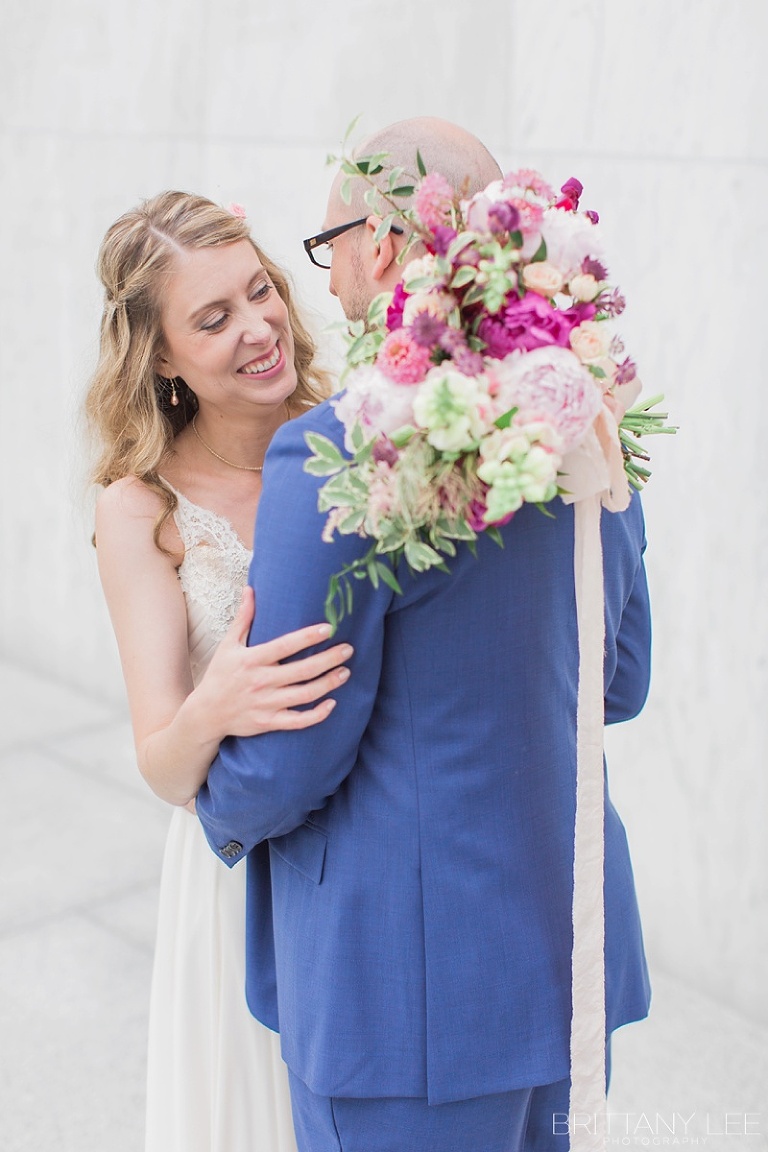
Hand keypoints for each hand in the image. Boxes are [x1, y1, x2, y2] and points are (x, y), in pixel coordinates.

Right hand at [192, 586, 351, 739]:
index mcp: (252, 659)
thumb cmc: (220, 674)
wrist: (206, 712)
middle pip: (302, 670)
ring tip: (346, 672)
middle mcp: (261, 681)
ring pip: (304, 695)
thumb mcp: (228, 644)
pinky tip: (332, 703)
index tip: (330, 628)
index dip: (308, 636)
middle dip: (328, 660)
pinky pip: (298, 721)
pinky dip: (317, 715)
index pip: (285, 645)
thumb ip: (244, 618)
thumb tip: (251, 589)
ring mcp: (266, 703)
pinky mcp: (268, 722)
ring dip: (329, 684)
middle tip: (348, 650)